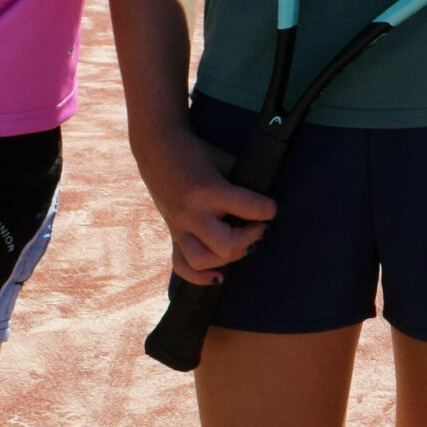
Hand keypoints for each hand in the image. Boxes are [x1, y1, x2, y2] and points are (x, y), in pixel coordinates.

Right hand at [135, 125, 280, 285]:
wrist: (157, 148)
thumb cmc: (197, 152)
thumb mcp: (224, 160)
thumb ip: (244, 182)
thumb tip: (266, 204)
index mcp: (209, 191)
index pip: (250, 209)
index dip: (268, 209)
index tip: (270, 208)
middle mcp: (192, 213)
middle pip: (226, 246)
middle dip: (250, 238)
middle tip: (258, 227)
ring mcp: (179, 227)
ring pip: (202, 260)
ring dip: (229, 258)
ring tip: (242, 245)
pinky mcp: (172, 234)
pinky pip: (181, 266)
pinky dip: (199, 277)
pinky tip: (218, 277)